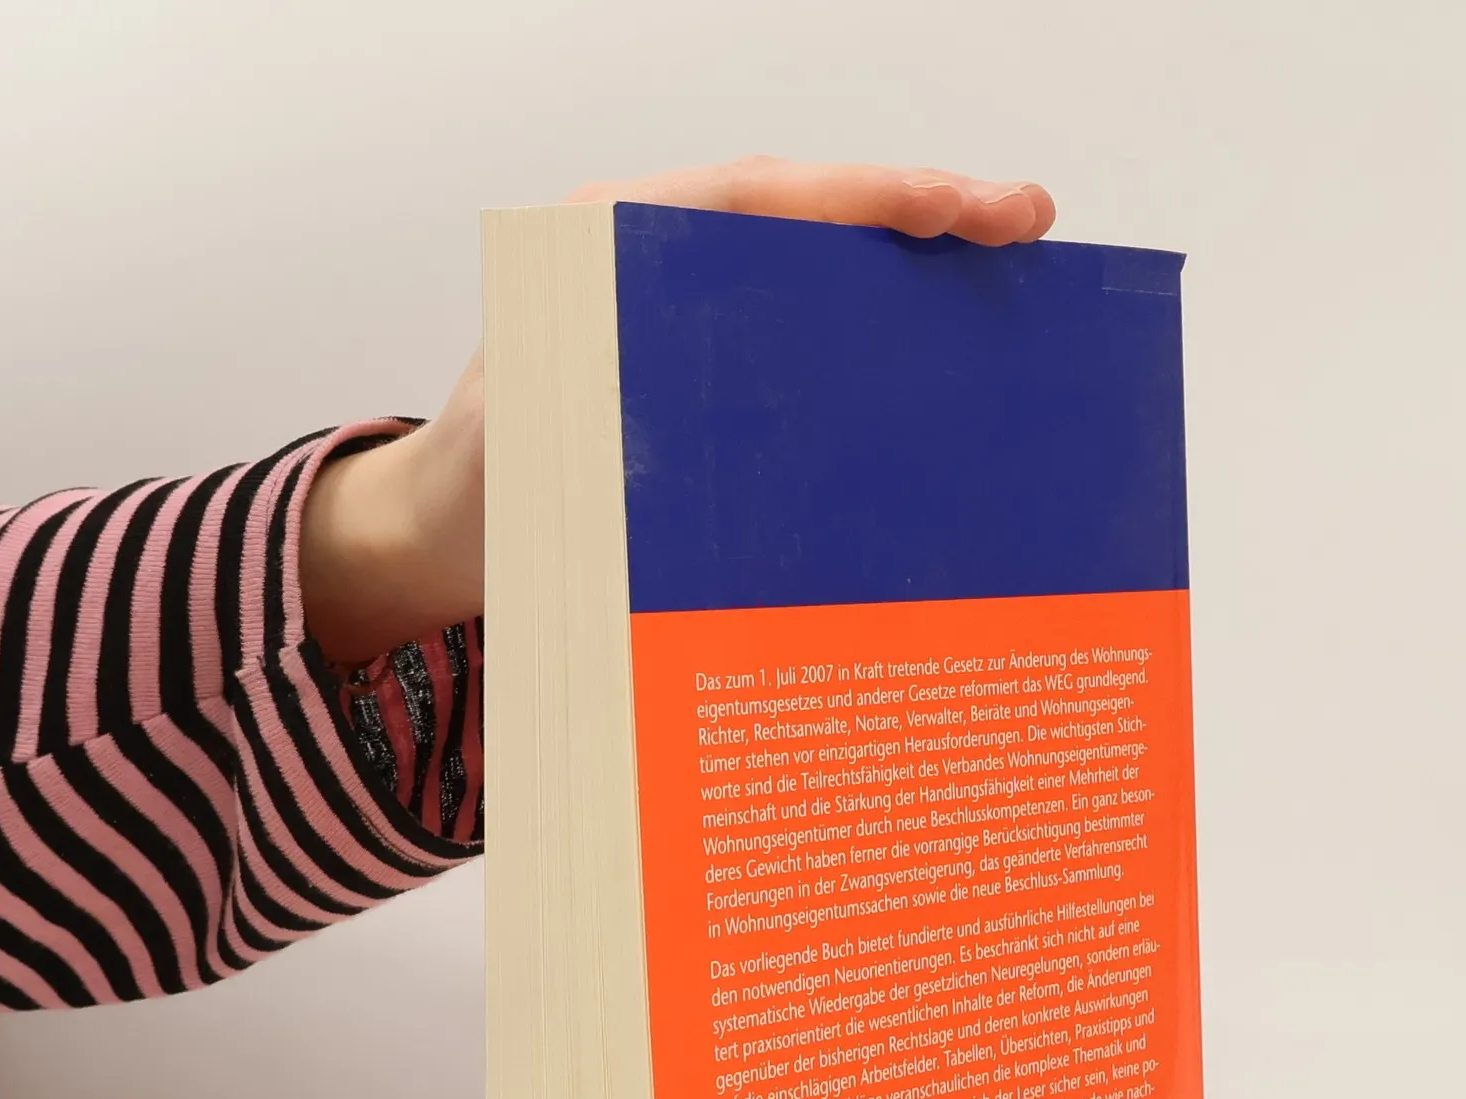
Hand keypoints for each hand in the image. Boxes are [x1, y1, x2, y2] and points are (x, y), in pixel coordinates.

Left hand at [301, 159, 1057, 664]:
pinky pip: (800, 329)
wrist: (442, 535)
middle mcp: (653, 260)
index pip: (757, 198)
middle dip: (917, 209)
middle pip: (806, 214)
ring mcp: (684, 310)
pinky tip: (937, 351)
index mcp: (606, 250)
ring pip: (815, 265)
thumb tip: (706, 434)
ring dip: (908, 267)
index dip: (864, 196)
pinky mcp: (705, 364)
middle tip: (1023, 221)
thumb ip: (598, 424)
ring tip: (1008, 273)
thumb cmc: (476, 495)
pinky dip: (871, 328)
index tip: (958, 205)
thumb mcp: (524, 456)